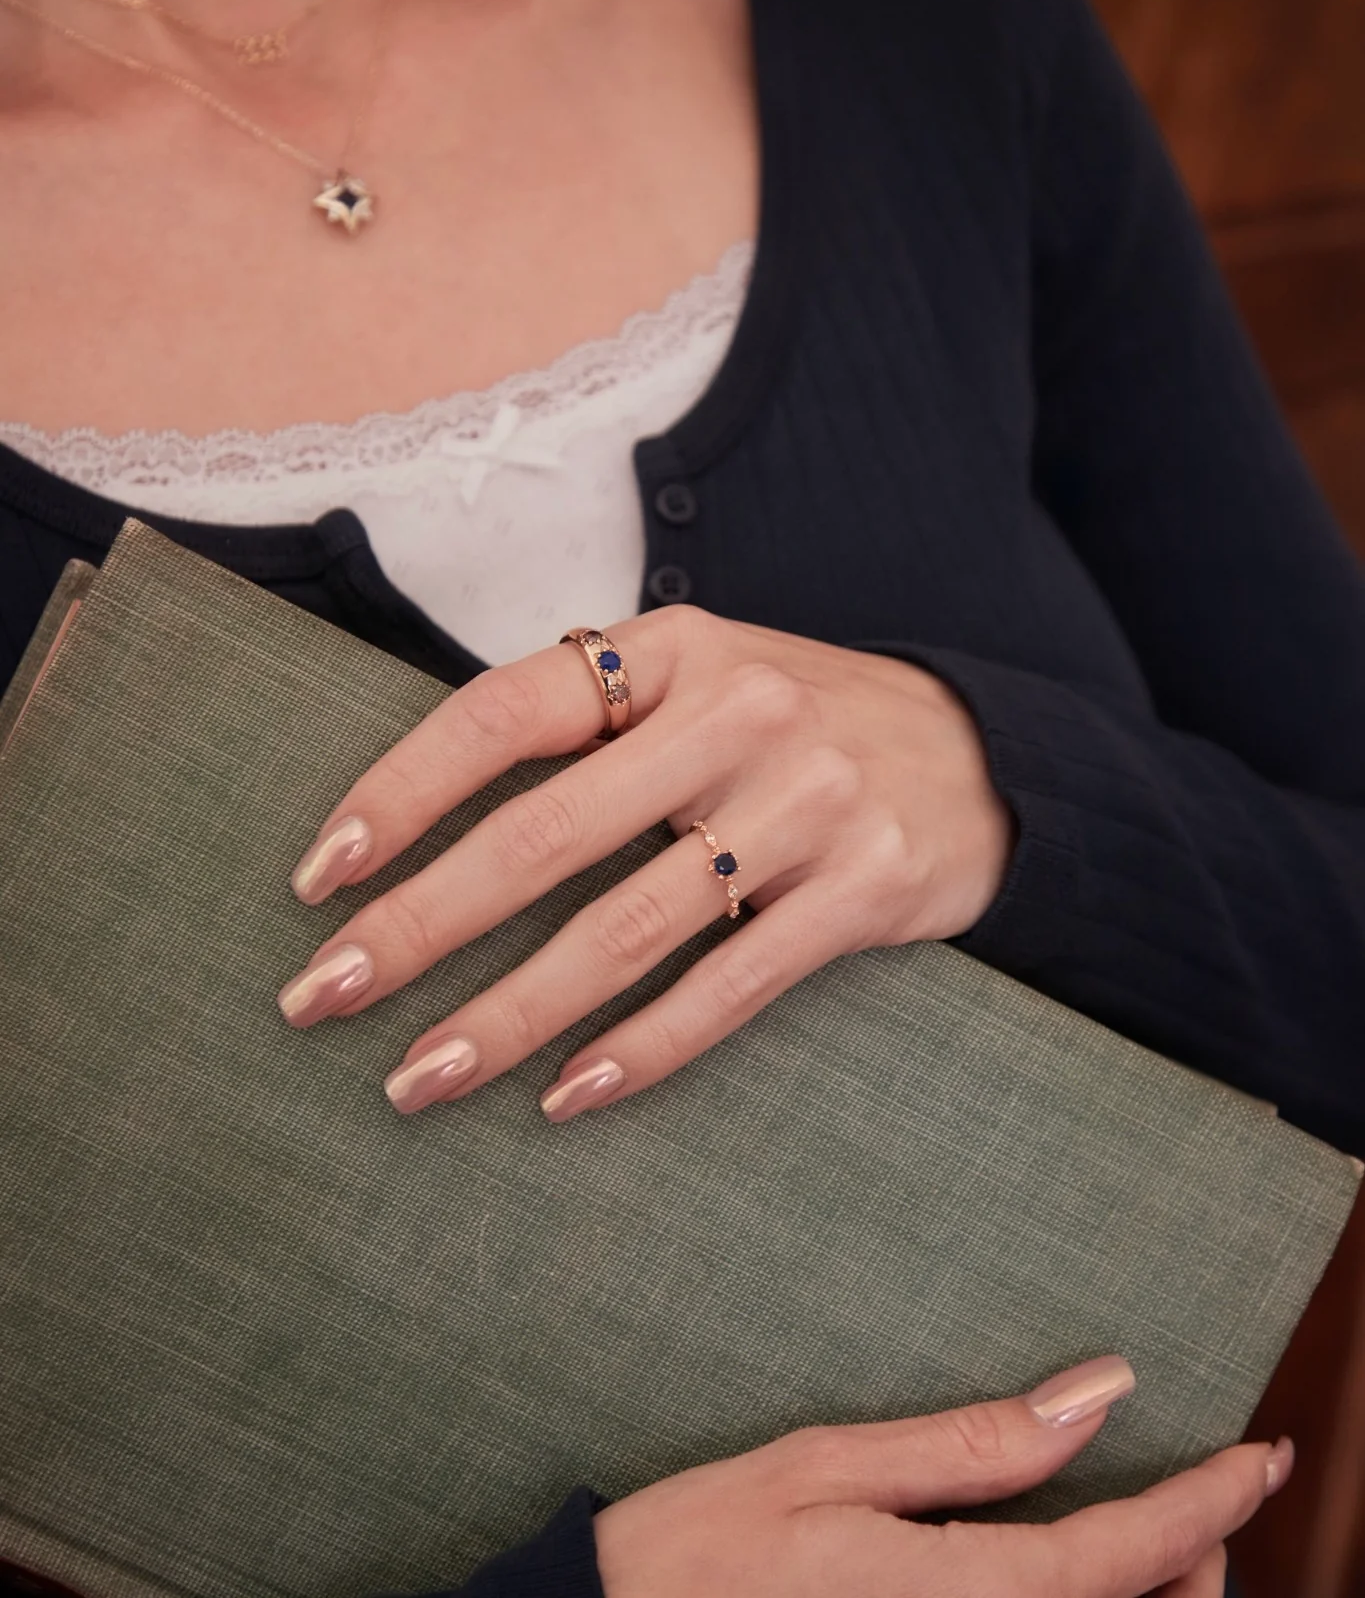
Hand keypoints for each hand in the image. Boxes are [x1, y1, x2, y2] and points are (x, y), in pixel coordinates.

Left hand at [279, 606, 1011, 1116]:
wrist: (983, 756)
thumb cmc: (798, 726)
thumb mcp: (698, 682)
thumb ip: (589, 723)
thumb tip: (422, 810)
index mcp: (671, 650)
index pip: (505, 710)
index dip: (400, 791)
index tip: (321, 876)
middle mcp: (735, 714)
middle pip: (544, 833)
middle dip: (419, 926)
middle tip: (321, 998)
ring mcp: (807, 801)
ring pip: (626, 928)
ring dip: (509, 1014)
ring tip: (419, 1077)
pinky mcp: (864, 888)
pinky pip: (730, 986)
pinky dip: (641, 1049)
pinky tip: (565, 1097)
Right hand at [592, 1356, 1290, 1597]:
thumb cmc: (701, 1551)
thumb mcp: (825, 1465)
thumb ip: (967, 1444)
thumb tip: (1092, 1396)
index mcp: (954, 1597)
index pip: (1123, 1558)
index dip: (1206, 1504)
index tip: (1261, 1456)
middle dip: (1195, 1561)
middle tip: (1203, 1487)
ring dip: (1149, 1594)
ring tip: (1151, 1529)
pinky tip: (1068, 1571)